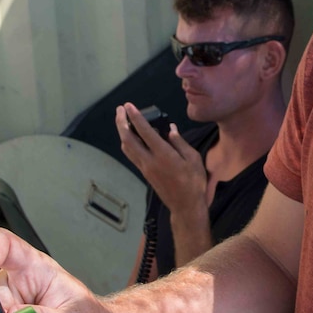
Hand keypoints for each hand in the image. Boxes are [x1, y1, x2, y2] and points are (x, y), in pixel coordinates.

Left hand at [115, 104, 207, 218]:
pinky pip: (131, 155)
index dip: (135, 117)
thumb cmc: (193, 182)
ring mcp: (145, 168)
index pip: (144, 131)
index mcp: (163, 154)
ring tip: (122, 120)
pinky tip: (131, 137)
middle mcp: (149, 160)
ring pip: (127, 148)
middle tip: (119, 110)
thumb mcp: (193, 159)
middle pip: (128, 139)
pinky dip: (128, 143)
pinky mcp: (144, 173)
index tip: (128, 106)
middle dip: (121, 122)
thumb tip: (170, 129)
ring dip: (122, 132)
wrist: (185, 205)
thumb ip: (180, 142)